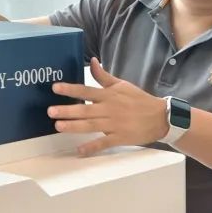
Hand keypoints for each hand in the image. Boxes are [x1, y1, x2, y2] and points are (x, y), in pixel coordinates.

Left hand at [49, 59, 167, 153]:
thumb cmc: (140, 100)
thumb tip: (92, 61)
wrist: (160, 117)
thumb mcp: (122, 85)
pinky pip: (104, 143)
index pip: (86, 90)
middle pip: (85, 110)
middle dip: (67, 110)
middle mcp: (110, 109)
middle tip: (50, 111)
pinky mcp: (120, 138)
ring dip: (74, 126)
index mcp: (109, 95)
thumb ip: (104, 76)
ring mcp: (115, 124)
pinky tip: (80, 151)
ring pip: (91, 125)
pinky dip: (92, 147)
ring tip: (58, 126)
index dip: (71, 89)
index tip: (55, 88)